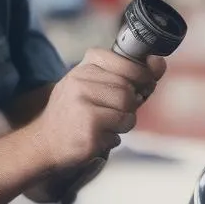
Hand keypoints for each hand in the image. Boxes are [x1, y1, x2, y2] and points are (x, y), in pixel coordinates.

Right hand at [32, 49, 165, 177]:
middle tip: (113, 113)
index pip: (125, 60)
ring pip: (128, 108)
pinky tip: (98, 136)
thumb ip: (129, 75)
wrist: (44, 143)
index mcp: (83, 67)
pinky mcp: (88, 127)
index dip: (140, 74)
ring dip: (124, 122)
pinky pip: (121, 129)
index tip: (141, 85)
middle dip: (131, 105)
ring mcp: (82, 103)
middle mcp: (80, 80)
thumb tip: (160, 63)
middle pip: (129, 89)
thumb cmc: (76, 114)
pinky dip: (115, 136)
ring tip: (105, 125)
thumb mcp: (95, 87)